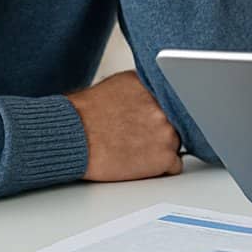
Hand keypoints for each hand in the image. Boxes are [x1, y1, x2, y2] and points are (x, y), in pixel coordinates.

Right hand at [66, 70, 182, 180]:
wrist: (73, 137)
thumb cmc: (88, 113)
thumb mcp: (121, 84)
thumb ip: (145, 88)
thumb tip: (158, 92)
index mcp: (156, 87)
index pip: (176, 99)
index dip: (164, 111)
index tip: (155, 116)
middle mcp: (165, 108)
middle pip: (177, 122)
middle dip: (162, 129)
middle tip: (140, 134)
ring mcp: (167, 133)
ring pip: (176, 143)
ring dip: (162, 147)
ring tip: (137, 147)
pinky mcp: (163, 158)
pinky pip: (175, 165)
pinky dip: (161, 167)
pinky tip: (142, 161)